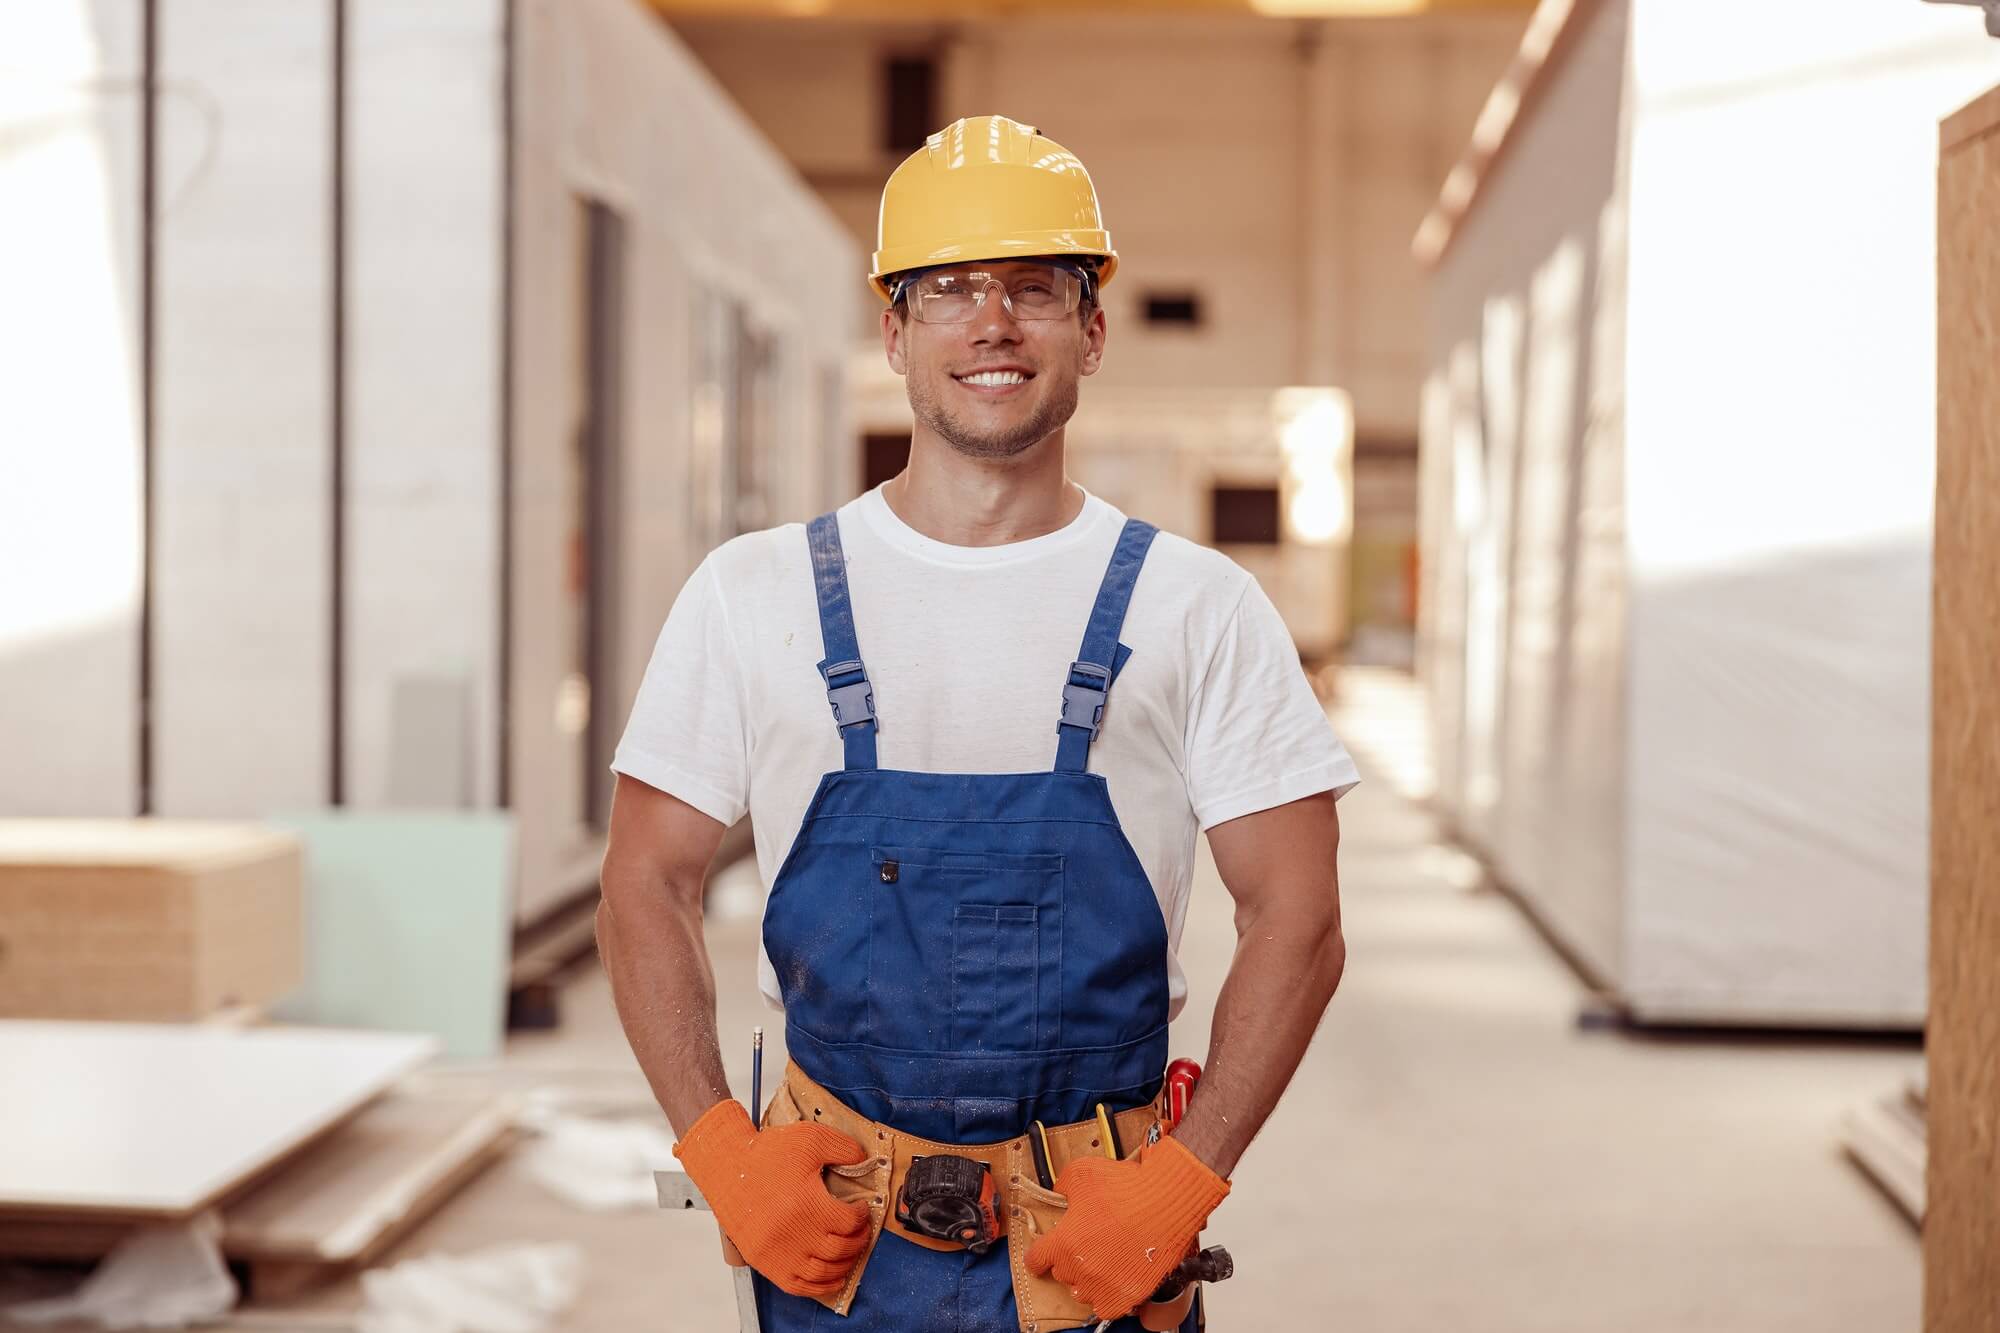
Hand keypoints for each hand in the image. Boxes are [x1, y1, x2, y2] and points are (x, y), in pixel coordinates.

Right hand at [672, 1099, 871, 1297]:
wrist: (725, 1166)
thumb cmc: (765, 1153)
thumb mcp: (809, 1138)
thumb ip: (843, 1148)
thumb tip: (864, 1160)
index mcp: (807, 1204)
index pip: (849, 1222)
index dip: (861, 1217)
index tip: (861, 1210)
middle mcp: (793, 1234)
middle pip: (840, 1250)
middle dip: (858, 1241)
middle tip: (861, 1231)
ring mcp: (778, 1252)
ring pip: (823, 1273)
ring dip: (844, 1265)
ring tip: (850, 1252)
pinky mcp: (764, 1262)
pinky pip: (798, 1286)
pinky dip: (820, 1287)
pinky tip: (831, 1278)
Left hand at [1023, 1137, 1229, 1319]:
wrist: (1167, 1202)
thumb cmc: (1128, 1188)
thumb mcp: (1082, 1172)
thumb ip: (1062, 1186)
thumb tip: (1059, 1194)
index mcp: (1064, 1242)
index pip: (1036, 1259)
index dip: (1040, 1254)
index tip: (1043, 1254)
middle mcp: (1080, 1269)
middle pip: (1062, 1273)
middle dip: (1070, 1259)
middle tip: (1087, 1244)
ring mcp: (1104, 1285)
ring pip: (1082, 1292)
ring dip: (1088, 1279)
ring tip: (1103, 1262)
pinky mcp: (1127, 1295)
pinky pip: (1107, 1308)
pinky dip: (1107, 1297)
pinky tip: (1114, 1281)